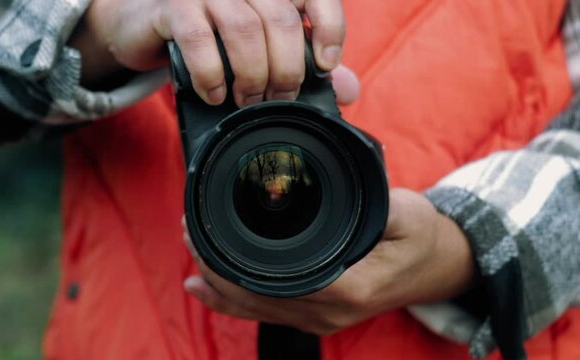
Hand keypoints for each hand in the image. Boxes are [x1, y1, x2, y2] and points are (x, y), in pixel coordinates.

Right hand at [68, 0, 346, 106]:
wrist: (146, 24)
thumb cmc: (211, 35)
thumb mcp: (261, 47)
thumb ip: (304, 62)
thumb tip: (348, 89)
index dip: (329, 27)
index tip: (325, 65)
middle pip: (281, 19)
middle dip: (286, 70)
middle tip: (278, 99)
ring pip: (244, 30)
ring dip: (251, 76)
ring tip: (247, 100)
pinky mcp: (174, 5)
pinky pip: (198, 39)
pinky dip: (212, 75)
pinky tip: (215, 94)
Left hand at [182, 189, 476, 334]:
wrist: (439, 266)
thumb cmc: (423, 238)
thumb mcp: (406, 211)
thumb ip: (374, 202)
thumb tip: (337, 185)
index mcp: (350, 287)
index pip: (277, 281)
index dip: (234, 263)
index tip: (207, 233)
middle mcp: (330, 310)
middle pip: (258, 298)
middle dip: (218, 268)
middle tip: (191, 232)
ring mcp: (323, 317)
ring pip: (257, 309)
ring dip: (221, 285)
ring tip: (193, 258)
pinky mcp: (318, 312)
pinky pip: (267, 312)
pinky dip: (233, 302)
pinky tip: (205, 290)